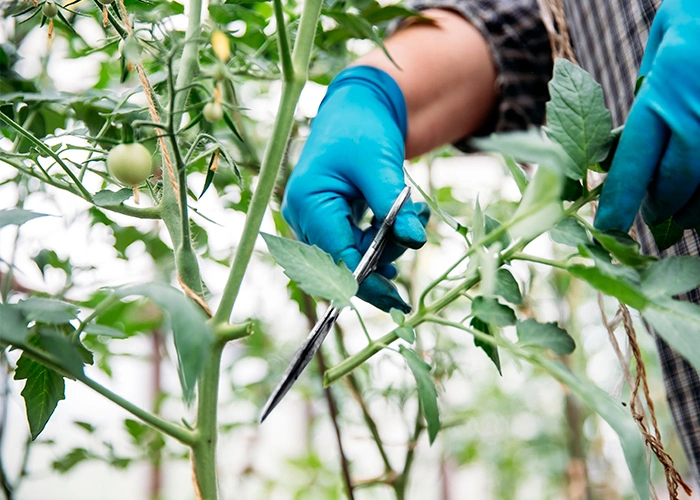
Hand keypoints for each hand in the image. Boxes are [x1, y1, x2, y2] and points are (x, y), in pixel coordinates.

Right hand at [282, 66, 428, 312]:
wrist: (355, 109)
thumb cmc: (362, 129)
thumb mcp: (380, 164)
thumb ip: (395, 205)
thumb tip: (415, 241)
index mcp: (308, 203)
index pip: (336, 257)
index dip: (367, 281)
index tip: (399, 300)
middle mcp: (303, 217)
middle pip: (342, 262)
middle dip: (383, 254)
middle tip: (416, 224)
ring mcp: (312, 221)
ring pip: (350, 256)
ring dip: (385, 245)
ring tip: (414, 212)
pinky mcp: (326, 221)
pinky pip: (351, 246)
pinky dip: (378, 241)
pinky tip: (399, 228)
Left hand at [595, 0, 699, 231]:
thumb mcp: (668, 32)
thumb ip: (650, 83)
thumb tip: (634, 123)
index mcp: (665, 95)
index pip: (632, 167)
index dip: (618, 203)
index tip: (607, 225)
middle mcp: (699, 120)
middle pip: (671, 188)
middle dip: (657, 209)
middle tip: (651, 215)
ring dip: (692, 212)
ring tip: (681, 214)